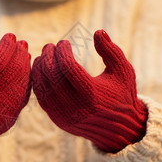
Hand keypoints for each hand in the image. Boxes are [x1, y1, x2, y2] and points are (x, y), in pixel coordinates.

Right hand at [0, 33, 31, 154]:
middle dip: (17, 54)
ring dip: (25, 65)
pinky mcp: (11, 120)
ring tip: (24, 51)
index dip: (5, 48)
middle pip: (10, 73)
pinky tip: (26, 67)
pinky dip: (27, 79)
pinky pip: (23, 95)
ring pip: (20, 84)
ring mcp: (1, 114)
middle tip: (21, 42)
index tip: (10, 36)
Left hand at [32, 30, 146, 152]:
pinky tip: (41, 70)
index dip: (62, 51)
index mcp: (92, 94)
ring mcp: (65, 116)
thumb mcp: (123, 71)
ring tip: (44, 56)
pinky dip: (39, 83)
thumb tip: (98, 32)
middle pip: (52, 76)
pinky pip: (42, 99)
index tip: (64, 42)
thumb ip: (111, 51)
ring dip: (40, 68)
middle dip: (48, 57)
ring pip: (43, 88)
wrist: (120, 129)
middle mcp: (76, 107)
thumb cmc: (122, 94)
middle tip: (50, 46)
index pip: (68, 68)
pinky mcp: (58, 120)